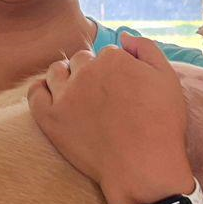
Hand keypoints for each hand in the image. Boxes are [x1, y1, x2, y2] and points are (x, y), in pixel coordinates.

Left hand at [25, 33, 194, 203]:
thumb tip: (123, 36)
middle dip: (90, 73)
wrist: (144, 166)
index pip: (107, 54)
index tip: (121, 90)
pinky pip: (35, 93)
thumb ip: (146, 49)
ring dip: (65, 78)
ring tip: (78, 97)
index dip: (115, 71)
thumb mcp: (167, 78)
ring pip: (57, 71)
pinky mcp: (51, 118)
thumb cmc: (161, 125)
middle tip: (101, 98)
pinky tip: (53, 99)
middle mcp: (86, 71)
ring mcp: (66, 94)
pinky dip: (42, 91)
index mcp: (113, 58)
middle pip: (81, 61)